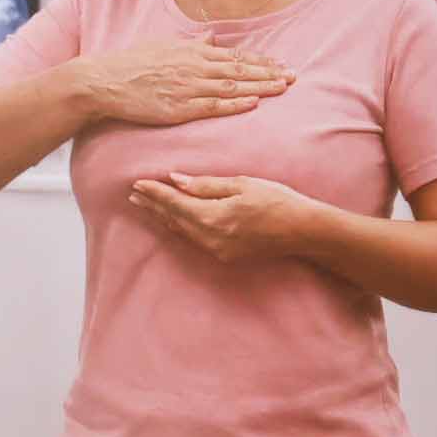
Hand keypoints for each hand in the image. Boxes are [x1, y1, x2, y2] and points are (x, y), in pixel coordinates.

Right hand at [78, 39, 289, 127]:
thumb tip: (211, 38)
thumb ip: (191, 43)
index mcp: (193, 52)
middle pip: (240, 69)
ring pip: (233, 85)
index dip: (260, 61)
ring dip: (260, 86)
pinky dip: (235, 102)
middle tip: (294, 75)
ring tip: (283, 87)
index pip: (235, 56)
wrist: (106, 81)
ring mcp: (189, 87)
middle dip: (269, 72)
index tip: (281, 64)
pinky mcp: (180, 107)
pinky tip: (254, 102)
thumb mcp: (164, 45)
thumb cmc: (133, 63)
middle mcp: (196, 66)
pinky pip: (214, 105)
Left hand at [127, 174, 323, 265]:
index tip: (137, 183)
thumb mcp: (241, 184)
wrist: (302, 231)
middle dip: (153, 206)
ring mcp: (217, 249)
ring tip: (148, 206)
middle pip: (173, 219)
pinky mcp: (225, 255)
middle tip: (134, 194)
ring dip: (164, 217)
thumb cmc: (276, 201)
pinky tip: (175, 220)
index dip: (154, 192)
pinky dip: (180, 227)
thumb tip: (176, 181)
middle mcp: (210, 238)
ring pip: (182, 231)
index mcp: (213, 217)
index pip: (174, 202)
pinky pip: (194, 239)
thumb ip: (206, 185)